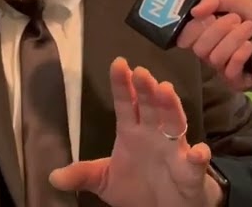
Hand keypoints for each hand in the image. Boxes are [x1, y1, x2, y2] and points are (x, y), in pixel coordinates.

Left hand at [50, 58, 222, 206]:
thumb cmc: (139, 187)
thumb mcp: (105, 181)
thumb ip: (83, 175)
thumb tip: (53, 177)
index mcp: (133, 133)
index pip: (126, 104)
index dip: (122, 85)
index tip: (118, 63)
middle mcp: (155, 135)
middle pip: (150, 107)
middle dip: (146, 90)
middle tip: (140, 72)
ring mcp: (175, 151)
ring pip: (175, 124)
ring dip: (171, 107)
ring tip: (166, 90)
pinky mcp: (190, 172)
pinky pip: (196, 163)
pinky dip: (198, 157)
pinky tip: (197, 151)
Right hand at [175, 0, 251, 92]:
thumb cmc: (247, 11)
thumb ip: (212, 0)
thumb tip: (195, 11)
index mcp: (200, 34)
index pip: (184, 39)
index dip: (196, 28)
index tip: (211, 16)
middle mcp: (207, 53)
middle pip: (200, 49)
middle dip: (219, 30)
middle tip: (236, 18)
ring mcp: (220, 67)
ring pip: (216, 58)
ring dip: (234, 39)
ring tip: (249, 27)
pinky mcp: (235, 79)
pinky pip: (230, 72)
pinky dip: (239, 55)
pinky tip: (249, 45)